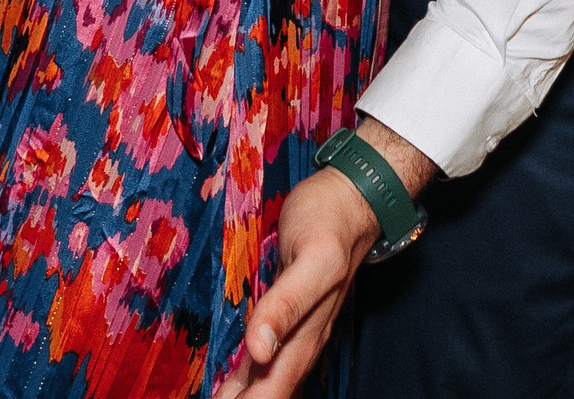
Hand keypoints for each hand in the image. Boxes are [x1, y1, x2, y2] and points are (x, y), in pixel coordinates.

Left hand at [221, 121, 436, 397]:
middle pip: (273, 386)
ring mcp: (300, 324)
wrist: (354, 195)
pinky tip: (236, 372)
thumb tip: (258, 350)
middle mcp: (305, 336)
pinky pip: (271, 352)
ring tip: (219, 397)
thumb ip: (287, 304)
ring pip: (272, 373)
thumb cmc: (330, 221)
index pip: (274, 386)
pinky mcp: (292, 308)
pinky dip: (250, 370)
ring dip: (246, 390)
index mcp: (308, 331)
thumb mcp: (313, 259)